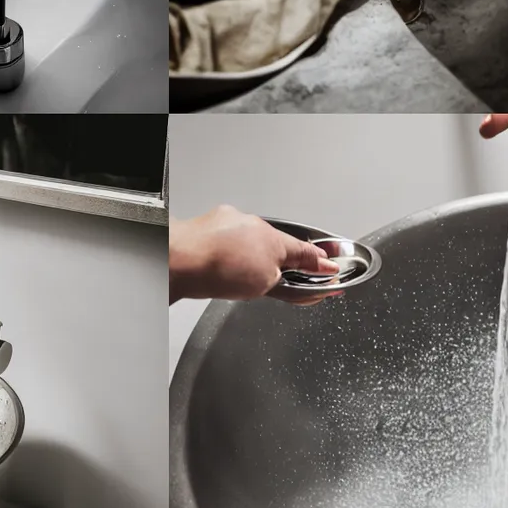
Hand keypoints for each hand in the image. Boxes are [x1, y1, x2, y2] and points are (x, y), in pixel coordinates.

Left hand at [169, 205, 338, 301]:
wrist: (177, 261)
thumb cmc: (218, 268)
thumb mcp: (268, 283)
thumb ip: (295, 282)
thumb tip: (319, 275)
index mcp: (272, 236)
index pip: (304, 251)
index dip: (319, 263)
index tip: (329, 270)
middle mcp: (250, 224)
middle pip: (275, 246)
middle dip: (278, 264)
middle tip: (277, 284)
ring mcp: (226, 224)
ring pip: (247, 244)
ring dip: (248, 261)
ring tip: (239, 280)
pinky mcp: (206, 231)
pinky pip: (226, 244)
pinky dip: (227, 257)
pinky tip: (222, 271)